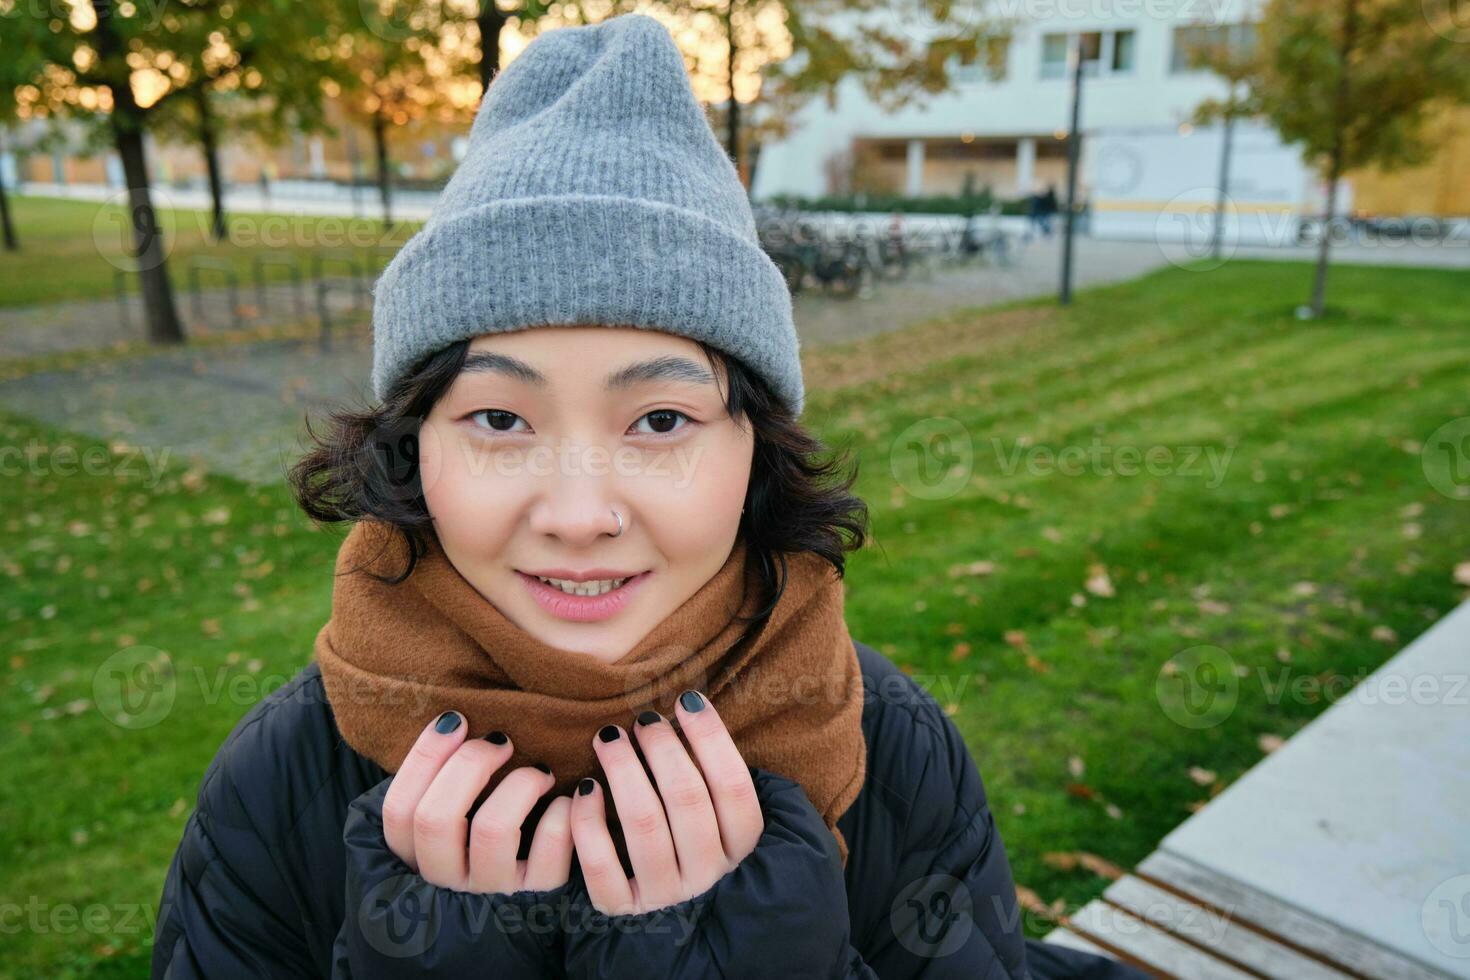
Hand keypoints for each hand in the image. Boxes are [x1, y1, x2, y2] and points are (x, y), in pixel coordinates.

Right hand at [381, 709, 572, 894]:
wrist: (526, 924)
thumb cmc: (486, 855)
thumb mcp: (451, 835)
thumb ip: (441, 792)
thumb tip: (451, 724)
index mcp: (416, 861)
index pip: (399, 810)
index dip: (424, 756)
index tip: (456, 719)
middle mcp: (448, 881)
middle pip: (436, 817)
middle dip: (470, 763)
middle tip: (501, 740)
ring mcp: (492, 893)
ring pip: (492, 829)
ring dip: (520, 785)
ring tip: (541, 771)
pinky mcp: (539, 897)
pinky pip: (549, 850)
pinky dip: (561, 815)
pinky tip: (568, 801)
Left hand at [570, 690, 763, 914]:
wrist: (664, 923)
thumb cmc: (690, 842)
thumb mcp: (719, 818)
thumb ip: (714, 777)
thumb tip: (694, 709)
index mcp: (738, 847)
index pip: (733, 786)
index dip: (712, 738)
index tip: (686, 700)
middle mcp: (706, 874)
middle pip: (688, 800)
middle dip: (663, 749)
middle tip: (643, 719)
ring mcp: (665, 894)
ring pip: (645, 826)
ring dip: (625, 772)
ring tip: (609, 737)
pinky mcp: (622, 909)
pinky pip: (602, 867)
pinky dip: (589, 824)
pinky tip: (584, 789)